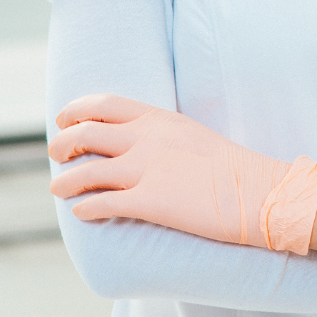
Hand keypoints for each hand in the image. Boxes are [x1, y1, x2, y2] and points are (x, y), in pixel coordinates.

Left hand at [48, 93, 316, 252]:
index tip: (65, 120)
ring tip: (58, 188)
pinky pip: (102, 204)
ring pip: (85, 172)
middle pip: (85, 133)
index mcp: (158, 119)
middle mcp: (146, 139)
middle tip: (57, 154)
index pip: (103, 104)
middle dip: (62, 144)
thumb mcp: (191, 135)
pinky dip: (85, 208)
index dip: (76, 111)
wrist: (260, 191)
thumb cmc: (231, 168)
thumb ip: (160, 134)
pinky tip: (83, 213)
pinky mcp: (149, 202)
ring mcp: (146, 170)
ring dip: (64, 181)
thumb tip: (134, 144)